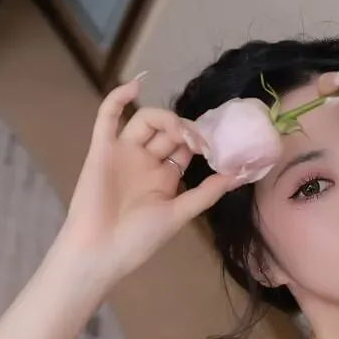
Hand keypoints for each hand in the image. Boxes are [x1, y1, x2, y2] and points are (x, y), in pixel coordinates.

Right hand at [57, 79, 242, 278]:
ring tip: (178, 131)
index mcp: (164, 178)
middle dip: (185, 131)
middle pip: (168, 133)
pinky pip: (107, 118)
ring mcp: (123, 154)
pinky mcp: (101, 149)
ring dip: (164, 119)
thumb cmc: (138, 239)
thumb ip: (206, 193)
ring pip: (144, 121)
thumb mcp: (178, 215)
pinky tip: (135, 86)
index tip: (218, 144)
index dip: (201, 142)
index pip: (186, 149)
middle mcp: (145, 162)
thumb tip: (238, 174)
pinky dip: (118, 98)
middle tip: (199, 139)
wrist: (100, 251)